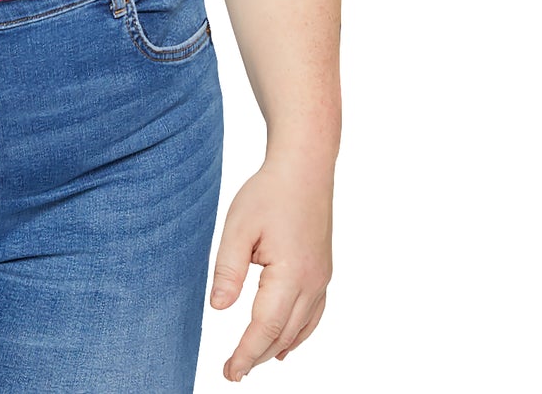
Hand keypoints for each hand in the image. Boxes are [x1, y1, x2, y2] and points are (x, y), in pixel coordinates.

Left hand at [208, 151, 333, 380]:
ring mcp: (322, 278)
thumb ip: (228, 270)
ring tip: (253, 361)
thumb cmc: (269, 193)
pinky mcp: (322, 271)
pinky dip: (298, 334)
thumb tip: (218, 308)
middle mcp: (313, 283)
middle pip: (284, 334)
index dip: (246, 353)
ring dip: (277, 347)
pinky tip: (286, 343)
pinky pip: (313, 314)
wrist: (305, 168)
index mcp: (291, 275)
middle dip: (258, 355)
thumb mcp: (238, 227)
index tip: (230, 372)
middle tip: (233, 372)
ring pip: (301, 328)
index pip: (266, 328)